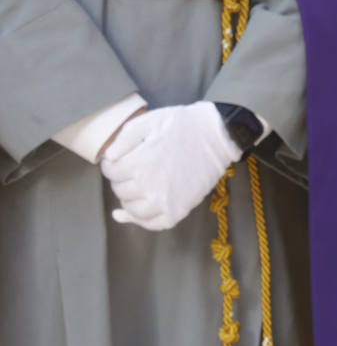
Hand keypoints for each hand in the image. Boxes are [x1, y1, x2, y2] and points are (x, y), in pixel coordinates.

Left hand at [100, 101, 242, 230]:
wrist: (219, 134)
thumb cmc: (184, 125)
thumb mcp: (150, 121)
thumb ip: (124, 138)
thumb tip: (108, 157)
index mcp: (140, 163)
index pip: (111, 172)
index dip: (110, 165)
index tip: (116, 160)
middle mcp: (150, 186)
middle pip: (120, 191)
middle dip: (120, 180)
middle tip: (129, 171)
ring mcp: (166, 200)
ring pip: (134, 210)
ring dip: (128, 201)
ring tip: (133, 191)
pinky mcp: (181, 208)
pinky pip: (156, 224)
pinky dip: (143, 222)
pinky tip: (136, 215)